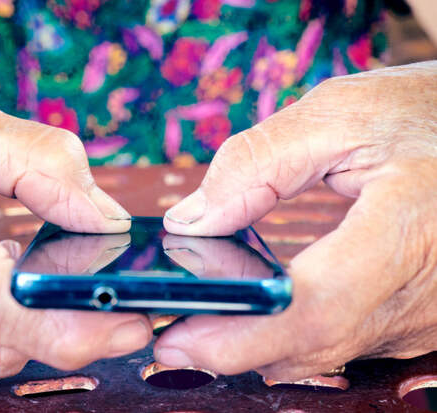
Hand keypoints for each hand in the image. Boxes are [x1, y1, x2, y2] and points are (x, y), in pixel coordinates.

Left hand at [157, 62, 436, 380]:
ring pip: (326, 353)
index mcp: (410, 228)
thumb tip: (191, 220)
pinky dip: (291, 337)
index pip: (316, 307)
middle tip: (172, 337)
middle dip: (233, 347)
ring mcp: (425, 315)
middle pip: (313, 343)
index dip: (240, 334)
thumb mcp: (339, 116)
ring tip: (203, 325)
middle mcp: (425, 290)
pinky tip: (257, 319)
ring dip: (258, 346)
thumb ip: (258, 164)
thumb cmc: (420, 117)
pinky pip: (345, 342)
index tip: (177, 340)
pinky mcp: (417, 320)